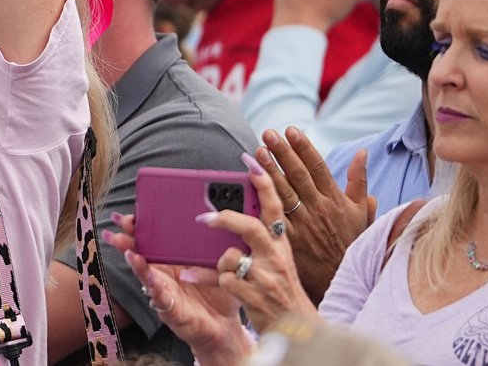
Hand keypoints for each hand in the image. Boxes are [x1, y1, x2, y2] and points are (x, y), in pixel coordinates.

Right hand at [103, 216, 252, 365]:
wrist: (224, 325)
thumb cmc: (218, 293)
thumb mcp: (217, 264)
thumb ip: (211, 246)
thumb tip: (213, 221)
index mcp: (173, 259)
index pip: (154, 239)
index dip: (141, 226)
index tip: (132, 213)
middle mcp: (164, 273)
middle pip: (141, 252)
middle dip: (127, 238)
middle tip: (117, 225)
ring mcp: (164, 290)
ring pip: (145, 273)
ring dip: (135, 261)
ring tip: (128, 250)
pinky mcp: (170, 309)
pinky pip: (158, 296)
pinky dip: (151, 285)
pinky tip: (147, 276)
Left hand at [207, 155, 318, 333]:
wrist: (296, 329)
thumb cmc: (280, 289)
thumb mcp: (278, 259)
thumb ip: (263, 236)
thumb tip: (238, 209)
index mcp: (281, 244)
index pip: (275, 207)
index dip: (263, 182)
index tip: (250, 159)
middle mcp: (276, 257)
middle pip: (251, 228)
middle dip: (225, 218)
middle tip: (203, 217)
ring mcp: (266, 278)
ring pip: (232, 257)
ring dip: (218, 261)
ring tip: (206, 265)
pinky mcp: (255, 297)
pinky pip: (223, 280)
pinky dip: (207, 278)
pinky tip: (191, 274)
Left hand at [254, 127, 374, 300]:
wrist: (340, 281)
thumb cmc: (349, 244)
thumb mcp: (361, 213)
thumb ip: (359, 181)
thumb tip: (362, 153)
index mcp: (335, 200)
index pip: (317, 167)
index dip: (303, 147)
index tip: (291, 130)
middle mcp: (319, 210)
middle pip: (297, 176)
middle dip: (282, 153)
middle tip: (267, 134)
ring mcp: (303, 225)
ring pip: (283, 193)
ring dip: (269, 171)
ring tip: (257, 152)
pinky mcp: (289, 241)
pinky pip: (273, 218)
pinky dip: (262, 202)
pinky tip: (250, 187)